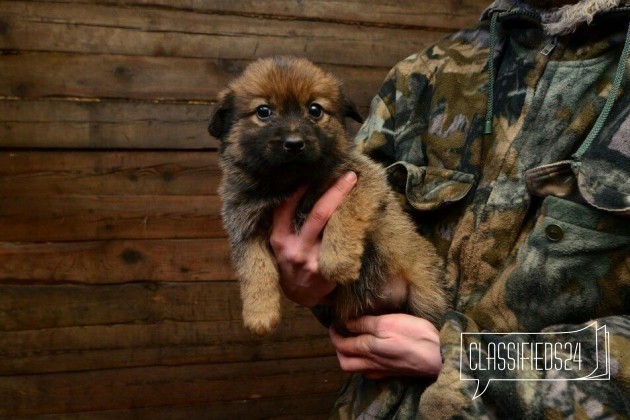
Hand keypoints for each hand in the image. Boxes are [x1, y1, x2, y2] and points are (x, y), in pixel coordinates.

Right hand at [270, 171, 356, 306]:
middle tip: (350, 176)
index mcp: (279, 239)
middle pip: (319, 214)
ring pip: (335, 229)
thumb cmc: (291, 260)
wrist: (300, 295)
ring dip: (349, 208)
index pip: (286, 208)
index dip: (298, 189)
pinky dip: (355, 229)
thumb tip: (301, 187)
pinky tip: (363, 215)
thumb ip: (287, 222)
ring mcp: (314, 261)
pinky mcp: (329, 271)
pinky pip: (345, 245)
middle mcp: (295, 249)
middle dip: (336, 192)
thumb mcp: (280, 244)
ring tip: (361, 191)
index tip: (312, 172)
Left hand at [330, 314, 441, 378]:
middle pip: (345, 362)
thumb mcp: (388, 322)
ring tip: (353, 342)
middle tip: (340, 335)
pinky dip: (364, 363)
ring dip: (350, 357)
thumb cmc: (414, 336)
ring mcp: (382, 370)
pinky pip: (370, 372)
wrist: (440, 356)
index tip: (334, 324)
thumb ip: (366, 324)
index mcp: (367, 348)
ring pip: (357, 369)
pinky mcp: (393, 373)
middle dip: (338, 350)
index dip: (334, 334)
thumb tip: (347, 324)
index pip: (342, 345)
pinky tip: (371, 354)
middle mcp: (371, 363)